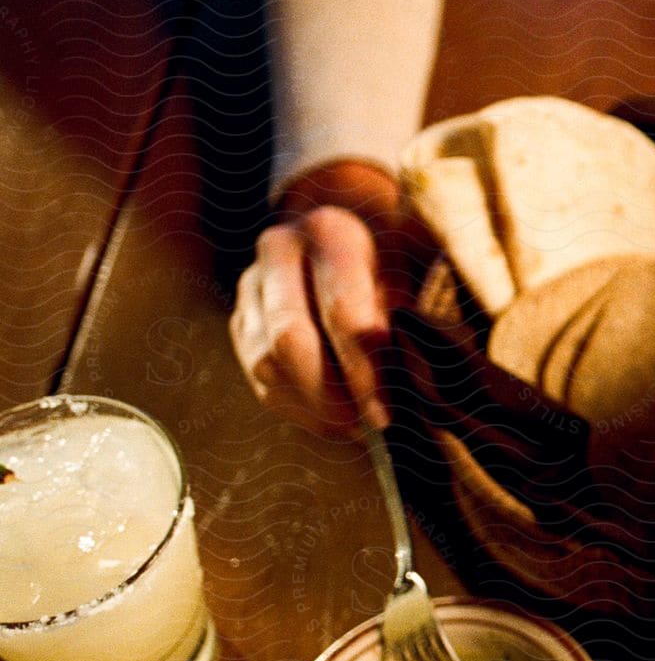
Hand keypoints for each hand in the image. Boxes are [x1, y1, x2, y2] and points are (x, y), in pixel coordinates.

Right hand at [229, 160, 403, 436]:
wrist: (342, 233)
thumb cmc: (388, 262)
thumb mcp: (407, 280)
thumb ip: (401, 328)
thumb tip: (403, 393)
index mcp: (329, 232)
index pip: (341, 313)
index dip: (363, 372)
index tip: (384, 415)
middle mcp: (279, 251)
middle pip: (288, 339)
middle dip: (328, 396)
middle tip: (364, 428)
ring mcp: (251, 285)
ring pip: (265, 363)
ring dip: (310, 406)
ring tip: (352, 426)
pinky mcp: (241, 317)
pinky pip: (258, 375)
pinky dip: (295, 406)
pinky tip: (330, 418)